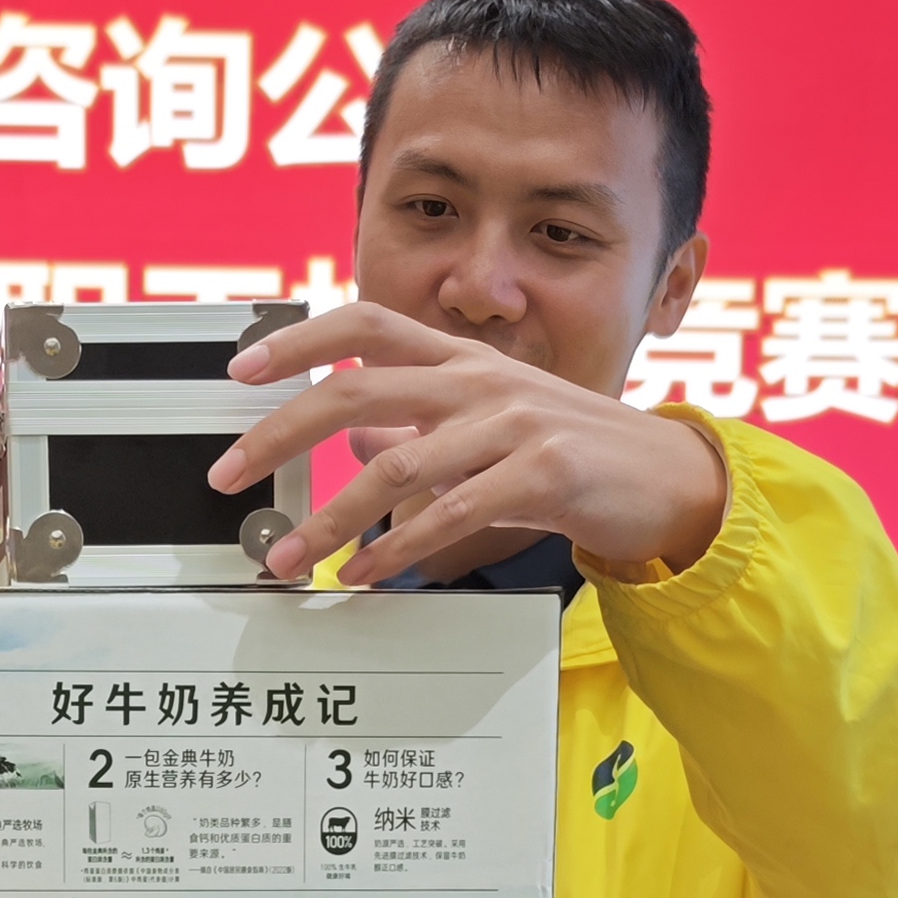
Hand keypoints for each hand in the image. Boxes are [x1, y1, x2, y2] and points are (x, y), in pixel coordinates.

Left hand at [209, 302, 733, 584]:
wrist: (668, 479)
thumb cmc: (576, 453)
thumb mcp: (491, 424)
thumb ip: (421, 427)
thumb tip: (353, 437)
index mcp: (464, 360)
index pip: (366, 324)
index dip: (299, 341)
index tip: (241, 368)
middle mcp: (481, 381)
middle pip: (357, 389)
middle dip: (279, 434)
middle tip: (229, 473)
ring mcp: (512, 423)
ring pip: (394, 466)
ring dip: (329, 519)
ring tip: (289, 556)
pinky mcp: (541, 474)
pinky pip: (450, 514)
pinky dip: (398, 549)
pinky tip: (366, 573)